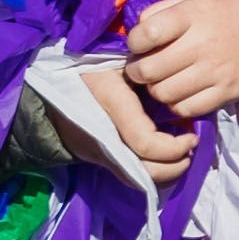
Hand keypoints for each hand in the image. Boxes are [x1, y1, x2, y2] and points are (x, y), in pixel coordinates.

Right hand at [51, 62, 197, 188]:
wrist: (47, 90)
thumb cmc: (88, 67)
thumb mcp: (114, 59)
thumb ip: (144, 66)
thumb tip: (176, 66)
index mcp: (111, 106)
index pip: (146, 143)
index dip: (174, 146)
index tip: (191, 133)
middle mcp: (105, 136)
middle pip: (145, 171)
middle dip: (175, 165)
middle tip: (190, 147)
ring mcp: (101, 152)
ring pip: (138, 179)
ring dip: (166, 172)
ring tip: (182, 154)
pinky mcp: (101, 159)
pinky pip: (129, 176)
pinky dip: (151, 173)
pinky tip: (164, 158)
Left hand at [122, 0, 238, 120]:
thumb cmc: (224, 15)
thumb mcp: (194, 0)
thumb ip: (162, 11)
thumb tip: (136, 33)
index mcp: (193, 15)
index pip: (148, 33)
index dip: (134, 42)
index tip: (139, 44)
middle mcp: (202, 45)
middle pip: (149, 70)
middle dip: (138, 71)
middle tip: (144, 68)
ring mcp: (215, 72)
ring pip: (163, 94)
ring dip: (156, 90)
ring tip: (163, 81)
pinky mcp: (225, 94)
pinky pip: (186, 109)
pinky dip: (176, 105)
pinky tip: (180, 93)